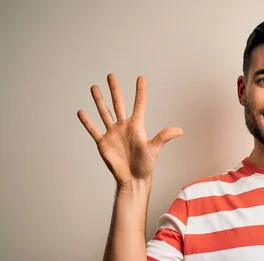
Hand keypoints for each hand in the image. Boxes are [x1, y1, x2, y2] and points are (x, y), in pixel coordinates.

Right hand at [77, 73, 182, 187]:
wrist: (133, 179)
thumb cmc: (146, 165)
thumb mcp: (154, 149)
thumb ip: (164, 137)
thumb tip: (180, 130)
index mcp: (137, 126)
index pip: (139, 104)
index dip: (140, 91)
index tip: (141, 78)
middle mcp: (124, 126)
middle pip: (118, 103)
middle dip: (115, 89)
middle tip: (111, 75)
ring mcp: (113, 133)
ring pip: (105, 113)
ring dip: (99, 100)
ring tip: (94, 87)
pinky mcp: (103, 143)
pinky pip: (93, 130)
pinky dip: (87, 122)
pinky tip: (81, 112)